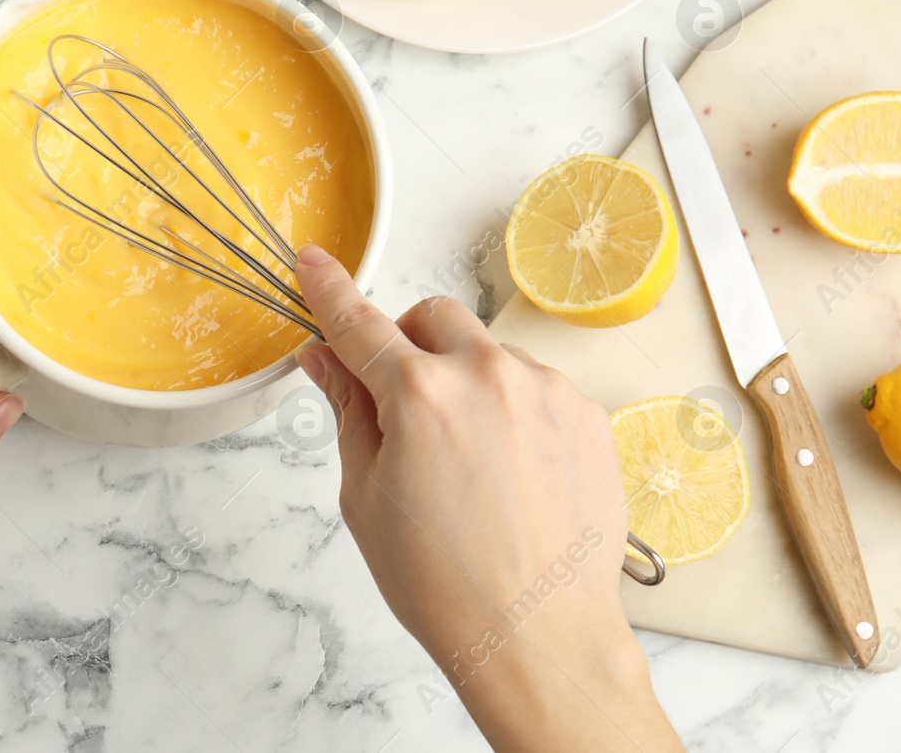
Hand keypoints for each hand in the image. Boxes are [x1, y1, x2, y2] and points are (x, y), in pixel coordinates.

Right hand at [294, 245, 680, 752]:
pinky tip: (507, 473)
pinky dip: (510, 411)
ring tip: (465, 463)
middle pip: (433, 316)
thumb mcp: (367, 495)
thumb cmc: (444, 583)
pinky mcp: (587, 415)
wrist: (538, 636)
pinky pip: (535, 387)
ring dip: (464, 382)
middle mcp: (488, 376)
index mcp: (420, 395)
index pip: (359, 323)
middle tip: (398, 402)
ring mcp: (547, 391)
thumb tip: (325, 359)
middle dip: (407, 343)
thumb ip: (349, 411)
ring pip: (488, 353)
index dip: (328, 291)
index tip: (312, 264)